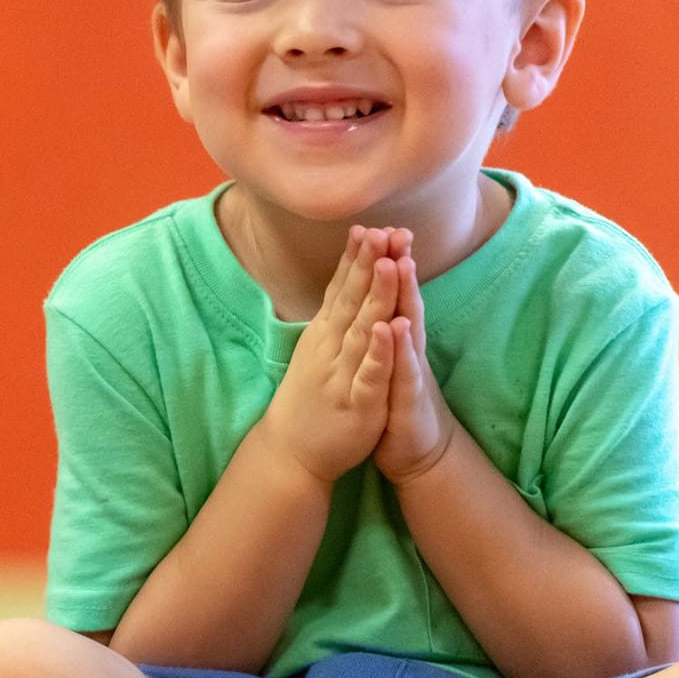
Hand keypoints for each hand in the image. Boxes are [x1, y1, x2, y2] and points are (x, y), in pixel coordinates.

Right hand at [258, 226, 399, 484]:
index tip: (368, 226)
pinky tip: (385, 330)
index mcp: (326, 334)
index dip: (356, 259)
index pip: (342, 289)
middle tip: (380, 230)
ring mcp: (343, 373)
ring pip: (362, 329)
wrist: (291, 451)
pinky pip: (369, 374)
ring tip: (387, 264)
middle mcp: (331, 347)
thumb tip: (342, 283)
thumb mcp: (318, 350)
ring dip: (375, 296)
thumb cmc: (310, 397)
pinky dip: (377, 351)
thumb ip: (332, 318)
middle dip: (368, 265)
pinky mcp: (357, 403)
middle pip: (353, 300)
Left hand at [372, 231, 456, 482]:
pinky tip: (397, 327)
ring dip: (405, 297)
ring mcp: (410, 370)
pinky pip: (403, 370)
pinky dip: (400, 349)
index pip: (389, 293)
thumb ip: (384, 323)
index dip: (384, 262)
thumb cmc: (396, 398)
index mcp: (395, 336)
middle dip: (399, 266)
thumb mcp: (386, 357)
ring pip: (408, 328)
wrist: (416, 449)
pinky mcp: (408, 399)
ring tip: (402, 263)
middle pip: (403, 300)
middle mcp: (406, 347)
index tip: (377, 225)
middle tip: (396, 230)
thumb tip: (378, 291)